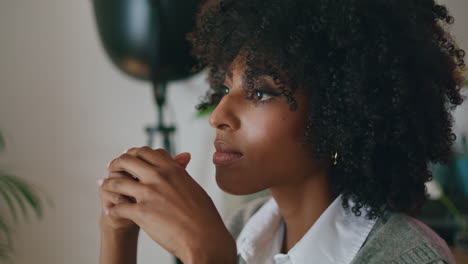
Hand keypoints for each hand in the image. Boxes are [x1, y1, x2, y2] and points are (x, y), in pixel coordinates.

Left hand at [99, 147, 235, 263]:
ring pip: (117, 182)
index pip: (147, 152)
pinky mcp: (141, 212)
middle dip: (117, 163)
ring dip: (108, 184)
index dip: (134, 153)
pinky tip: (112, 211)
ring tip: (104, 186)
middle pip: (128, 160)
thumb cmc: (204, 216)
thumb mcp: (194, 187)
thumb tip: (182, 162)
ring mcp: (149, 194)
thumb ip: (182, 173)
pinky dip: (112, 210)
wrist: (204, 238)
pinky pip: (118, 208)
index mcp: (172, 169)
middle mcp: (159, 177)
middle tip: (112, 168)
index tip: (128, 156)